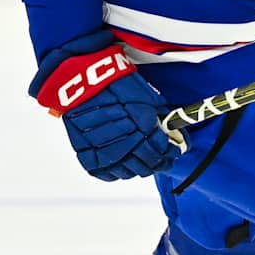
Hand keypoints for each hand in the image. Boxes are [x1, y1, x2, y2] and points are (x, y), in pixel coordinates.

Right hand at [31, 31, 178, 180]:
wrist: (82, 80)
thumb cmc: (115, 83)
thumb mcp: (147, 96)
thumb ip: (159, 117)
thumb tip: (170, 132)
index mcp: (144, 125)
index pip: (162, 150)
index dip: (170, 153)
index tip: (172, 152)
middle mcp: (127, 140)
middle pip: (148, 164)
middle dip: (157, 162)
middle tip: (161, 160)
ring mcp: (106, 150)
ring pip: (129, 172)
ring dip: (138, 168)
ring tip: (141, 162)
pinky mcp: (87, 155)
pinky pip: (107, 173)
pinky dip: (117, 172)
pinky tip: (122, 165)